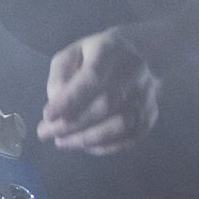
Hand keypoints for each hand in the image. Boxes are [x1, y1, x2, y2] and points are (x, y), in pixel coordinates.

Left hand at [37, 28, 160, 154]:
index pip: (91, 78)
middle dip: (72, 124)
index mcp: (110, 51)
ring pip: (120, 125)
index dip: (70, 99)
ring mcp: (145, 96)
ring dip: (87, 139)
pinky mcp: (151, 115)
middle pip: (105, 105)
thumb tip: (55, 102)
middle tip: (46, 133)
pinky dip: (106, 147)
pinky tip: (86, 146)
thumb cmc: (101, 53)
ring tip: (62, 142)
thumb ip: (60, 73)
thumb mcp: (75, 51)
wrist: (147, 52)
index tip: (47, 115)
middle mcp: (133, 74)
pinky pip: (131, 138)